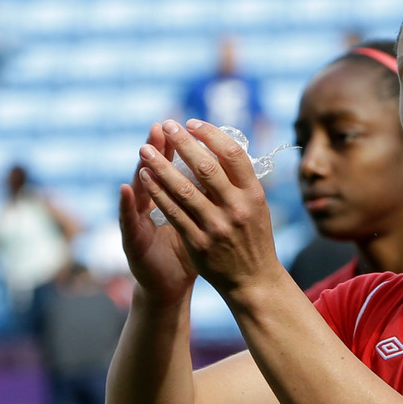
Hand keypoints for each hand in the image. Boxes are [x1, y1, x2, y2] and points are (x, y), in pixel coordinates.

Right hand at [117, 122, 197, 304]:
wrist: (169, 286)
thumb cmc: (189, 250)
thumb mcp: (200, 221)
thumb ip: (206, 197)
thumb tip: (230, 170)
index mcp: (172, 199)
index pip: (176, 167)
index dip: (180, 147)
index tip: (189, 124)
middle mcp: (151, 205)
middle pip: (155, 171)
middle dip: (161, 148)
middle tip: (163, 125)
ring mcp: (139, 221)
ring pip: (138, 189)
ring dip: (141, 167)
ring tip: (144, 147)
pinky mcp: (131, 240)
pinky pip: (127, 220)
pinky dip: (125, 204)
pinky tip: (125, 188)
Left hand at [134, 119, 280, 301]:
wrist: (254, 280)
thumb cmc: (254, 238)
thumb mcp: (257, 206)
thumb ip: (240, 181)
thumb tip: (218, 146)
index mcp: (254, 195)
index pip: (233, 155)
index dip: (211, 134)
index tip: (192, 123)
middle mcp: (236, 208)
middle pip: (207, 167)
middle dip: (183, 143)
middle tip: (167, 124)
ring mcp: (216, 226)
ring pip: (184, 189)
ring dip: (161, 166)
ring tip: (145, 149)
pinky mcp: (198, 242)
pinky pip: (173, 212)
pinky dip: (158, 192)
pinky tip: (146, 177)